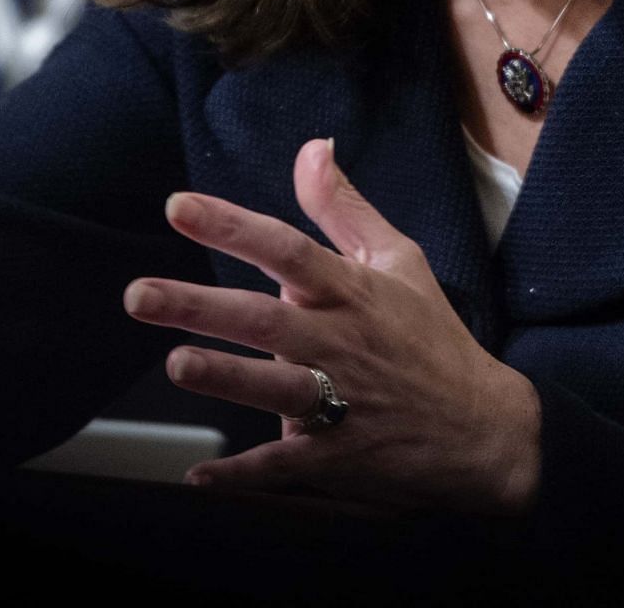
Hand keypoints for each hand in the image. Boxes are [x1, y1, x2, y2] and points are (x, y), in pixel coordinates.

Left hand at [123, 138, 540, 514]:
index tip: (179, 207)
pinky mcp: (339, 457)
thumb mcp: (398, 260)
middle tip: (140, 295)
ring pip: (275, 388)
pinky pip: (284, 467)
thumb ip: (343, 207)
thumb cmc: (430, 336)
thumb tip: (311, 146)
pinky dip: (242, 475)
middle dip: (200, 306)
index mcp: (352, 293)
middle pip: (264, 319)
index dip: (233, 226)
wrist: (483, 428)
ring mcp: (341, 404)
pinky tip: (199, 476)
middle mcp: (340, 344)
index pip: (286, 249)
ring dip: (225, 377)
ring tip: (177, 363)